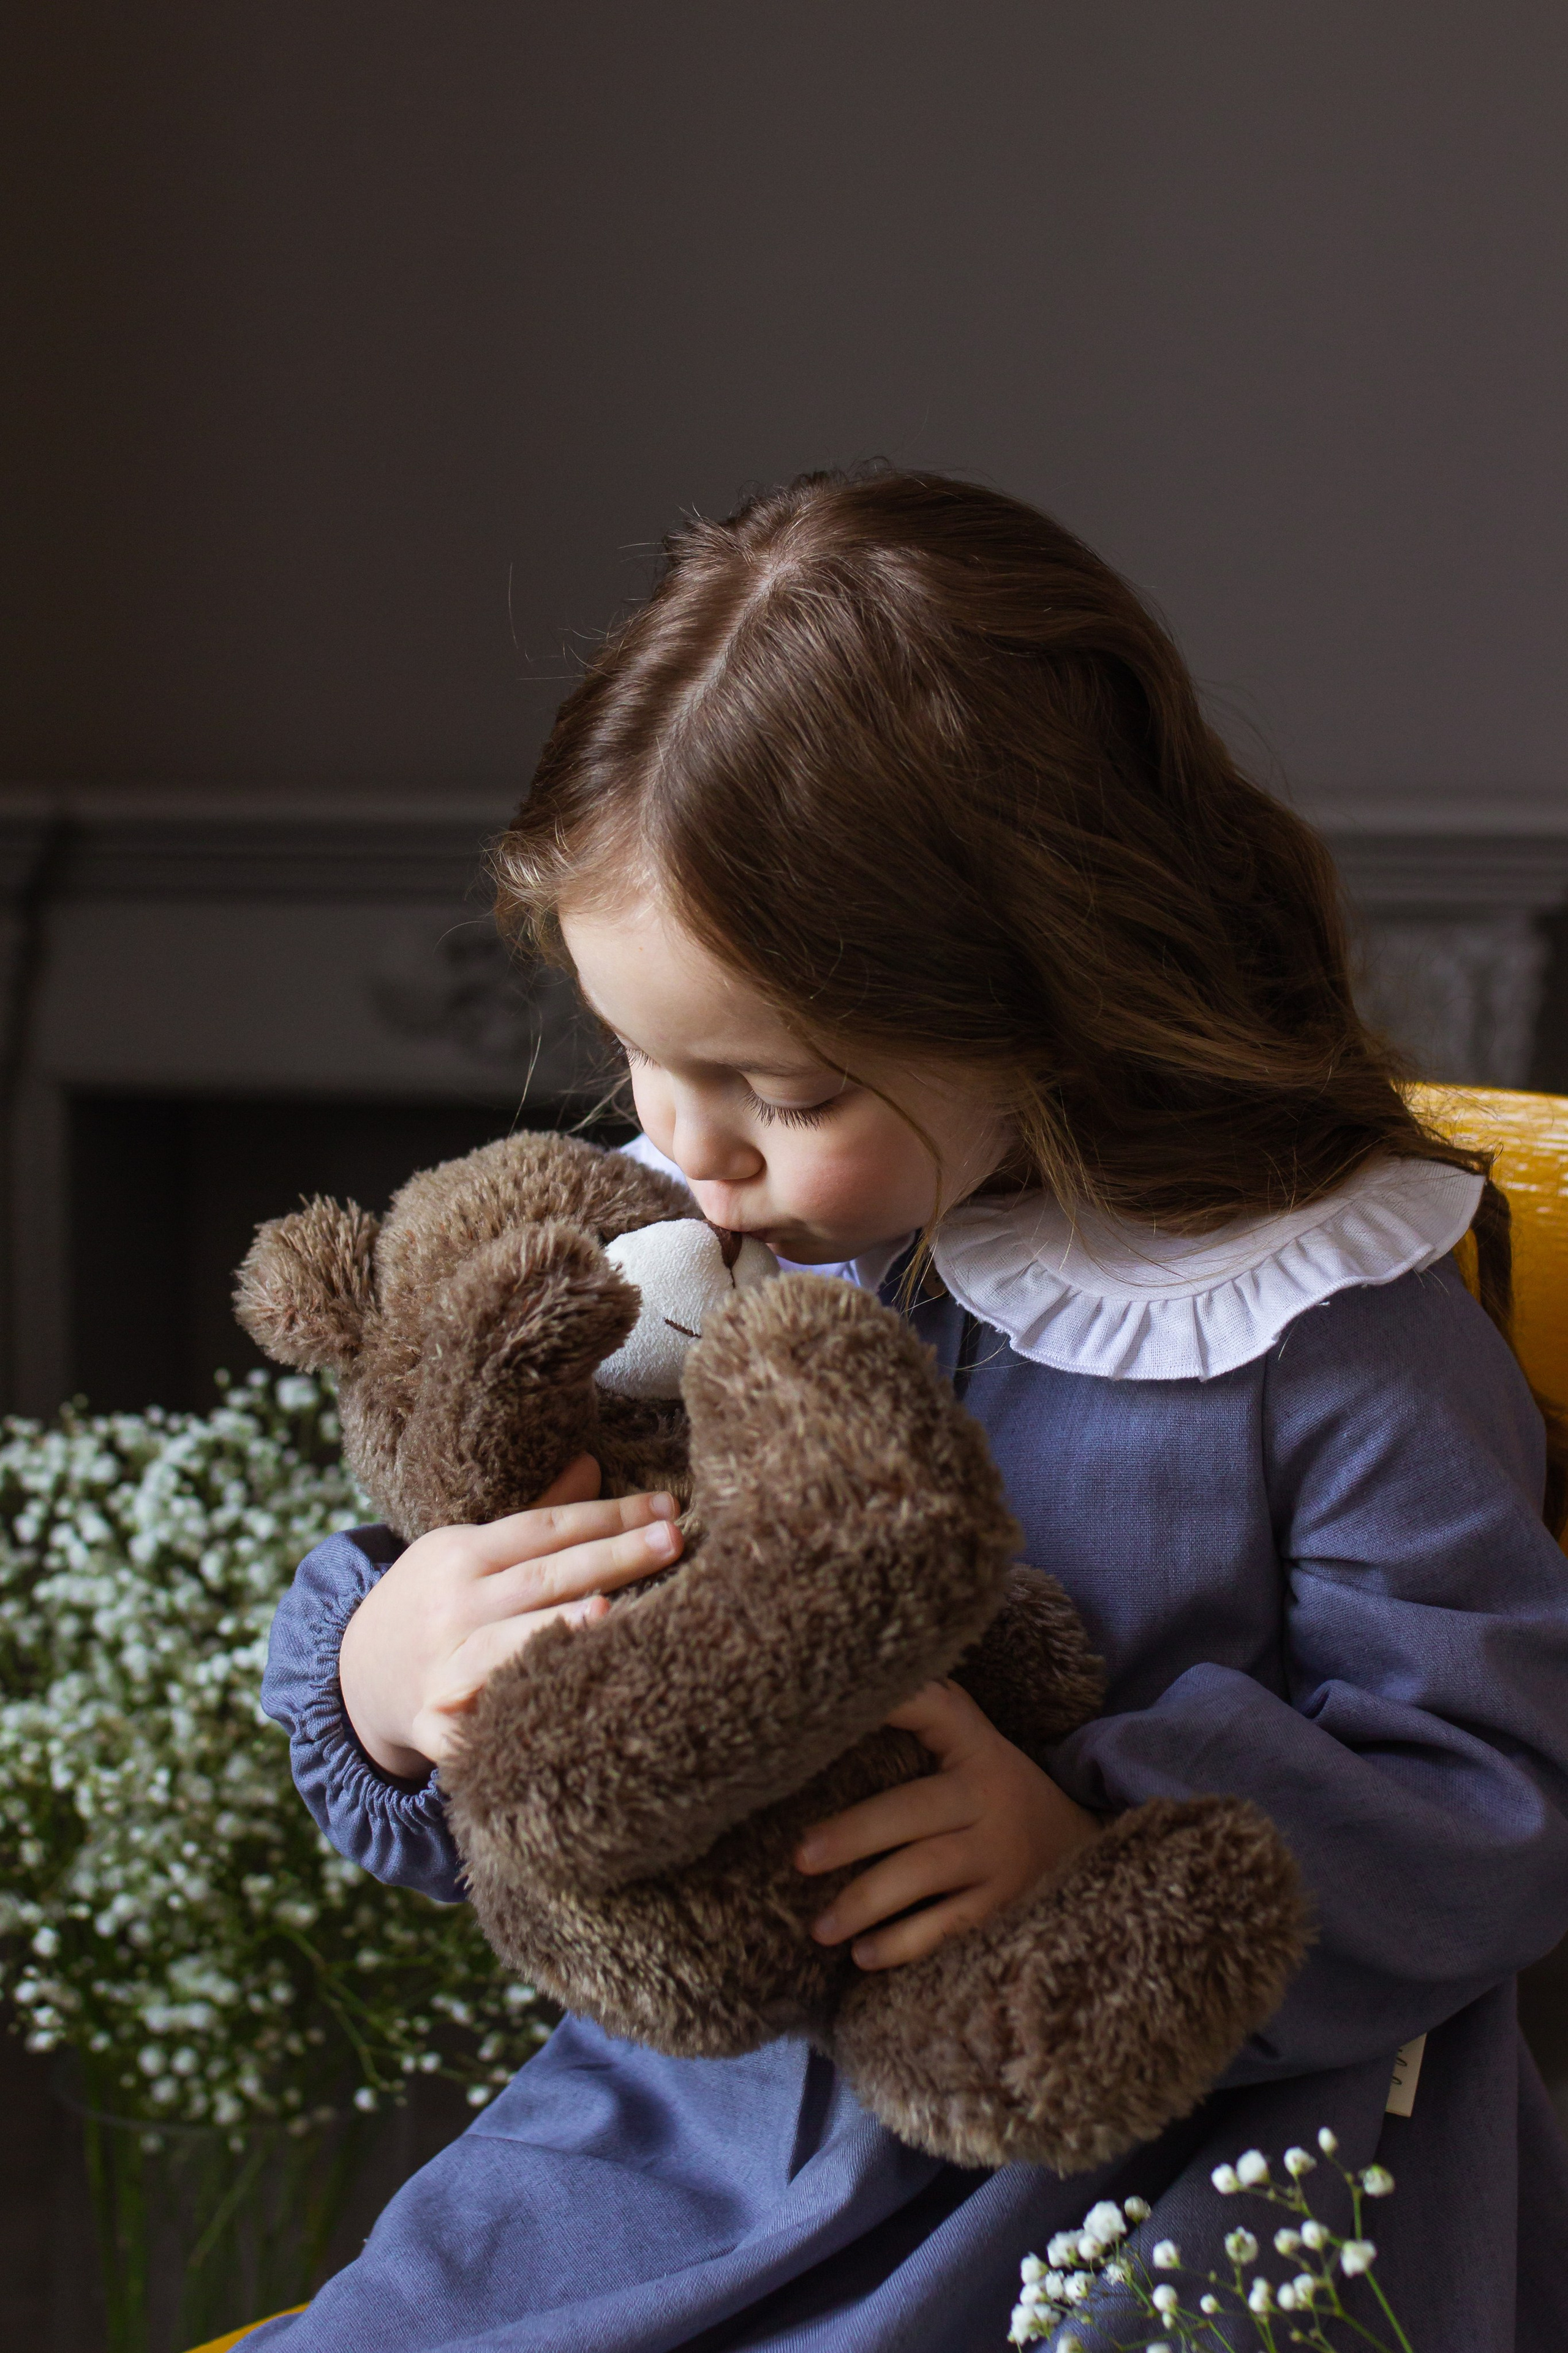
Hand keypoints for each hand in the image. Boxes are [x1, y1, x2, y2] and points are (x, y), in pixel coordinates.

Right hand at [338, 1455, 682, 1779]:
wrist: (353, 1677)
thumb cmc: (432, 1604)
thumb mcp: (467, 1550)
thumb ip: (535, 1516)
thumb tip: (593, 1464)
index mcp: (460, 1553)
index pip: (546, 1527)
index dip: (608, 1514)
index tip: (667, 1507)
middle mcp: (451, 1606)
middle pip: (543, 1577)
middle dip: (612, 1557)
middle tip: (673, 1542)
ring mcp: (442, 1666)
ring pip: (509, 1644)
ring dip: (558, 1628)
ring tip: (610, 1613)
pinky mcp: (437, 1725)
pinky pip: (482, 1722)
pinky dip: (515, 1714)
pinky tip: (560, 1706)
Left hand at [794, 1679, 1099, 1969]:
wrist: (1080, 1841)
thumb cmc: (999, 1787)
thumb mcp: (977, 1742)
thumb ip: (931, 1713)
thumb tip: (860, 1679)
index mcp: (976, 1750)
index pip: (937, 1712)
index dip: (900, 1703)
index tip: (841, 1704)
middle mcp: (987, 1800)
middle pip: (912, 1812)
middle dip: (854, 1834)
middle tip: (799, 1856)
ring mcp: (997, 1857)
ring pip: (926, 1874)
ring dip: (867, 1901)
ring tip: (819, 1927)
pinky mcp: (1001, 1907)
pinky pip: (948, 1927)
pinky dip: (903, 1944)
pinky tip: (862, 1956)